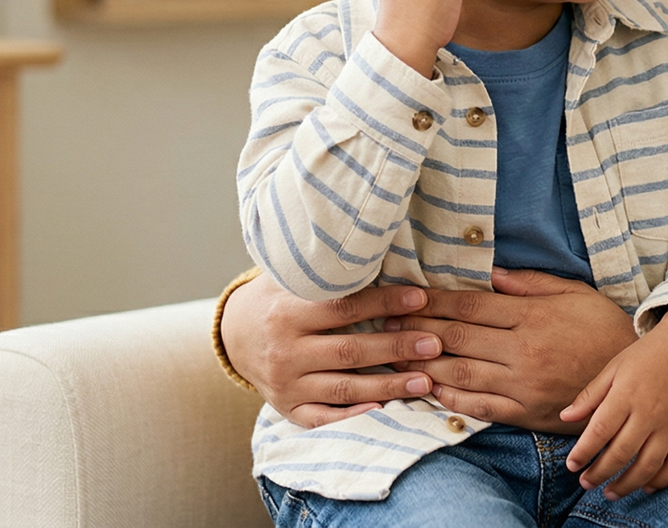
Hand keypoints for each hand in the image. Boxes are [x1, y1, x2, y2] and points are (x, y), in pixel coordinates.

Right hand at [219, 272, 445, 427]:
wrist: (233, 335)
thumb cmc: (276, 299)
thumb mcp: (290, 277)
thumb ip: (326, 271)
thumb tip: (377, 247)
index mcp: (286, 313)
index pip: (342, 308)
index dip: (383, 303)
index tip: (420, 299)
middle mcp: (284, 352)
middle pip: (348, 352)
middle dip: (395, 347)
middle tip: (434, 344)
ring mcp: (285, 385)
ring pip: (342, 389)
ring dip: (388, 386)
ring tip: (425, 381)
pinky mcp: (287, 409)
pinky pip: (323, 418)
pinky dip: (353, 416)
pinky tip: (384, 411)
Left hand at [384, 267, 637, 432]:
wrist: (634, 380)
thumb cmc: (602, 328)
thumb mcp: (573, 293)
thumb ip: (530, 284)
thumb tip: (491, 273)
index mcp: (532, 316)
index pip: (470, 305)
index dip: (433, 301)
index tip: (406, 296)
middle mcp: (523, 349)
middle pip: (458, 337)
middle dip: (418, 329)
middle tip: (386, 324)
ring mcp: (524, 383)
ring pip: (462, 372)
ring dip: (425, 364)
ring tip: (397, 356)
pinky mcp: (527, 412)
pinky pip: (482, 405)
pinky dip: (452, 398)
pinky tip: (431, 389)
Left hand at [559, 307, 667, 498]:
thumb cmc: (647, 356)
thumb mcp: (614, 367)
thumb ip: (590, 395)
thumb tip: (565, 418)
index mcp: (627, 393)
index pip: (600, 430)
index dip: (583, 452)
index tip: (571, 465)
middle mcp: (650, 412)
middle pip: (622, 453)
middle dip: (600, 473)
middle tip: (585, 483)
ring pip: (648, 465)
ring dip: (626, 484)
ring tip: (609, 493)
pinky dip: (661, 481)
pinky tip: (645, 487)